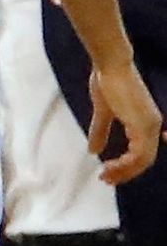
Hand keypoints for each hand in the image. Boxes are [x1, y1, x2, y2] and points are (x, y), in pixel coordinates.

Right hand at [86, 58, 162, 184]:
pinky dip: (126, 164)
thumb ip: (100, 131)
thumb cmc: (107, 82)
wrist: (111, 66)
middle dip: (125, 173)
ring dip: (124, 171)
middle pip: (145, 160)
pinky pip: (140, 154)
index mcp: (146, 122)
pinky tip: (109, 165)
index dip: (127, 167)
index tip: (107, 172)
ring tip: (105, 175)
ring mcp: (150, 125)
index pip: (142, 153)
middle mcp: (153, 125)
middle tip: (105, 180)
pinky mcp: (143, 125)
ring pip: (143, 160)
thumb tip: (93, 150)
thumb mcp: (103, 111)